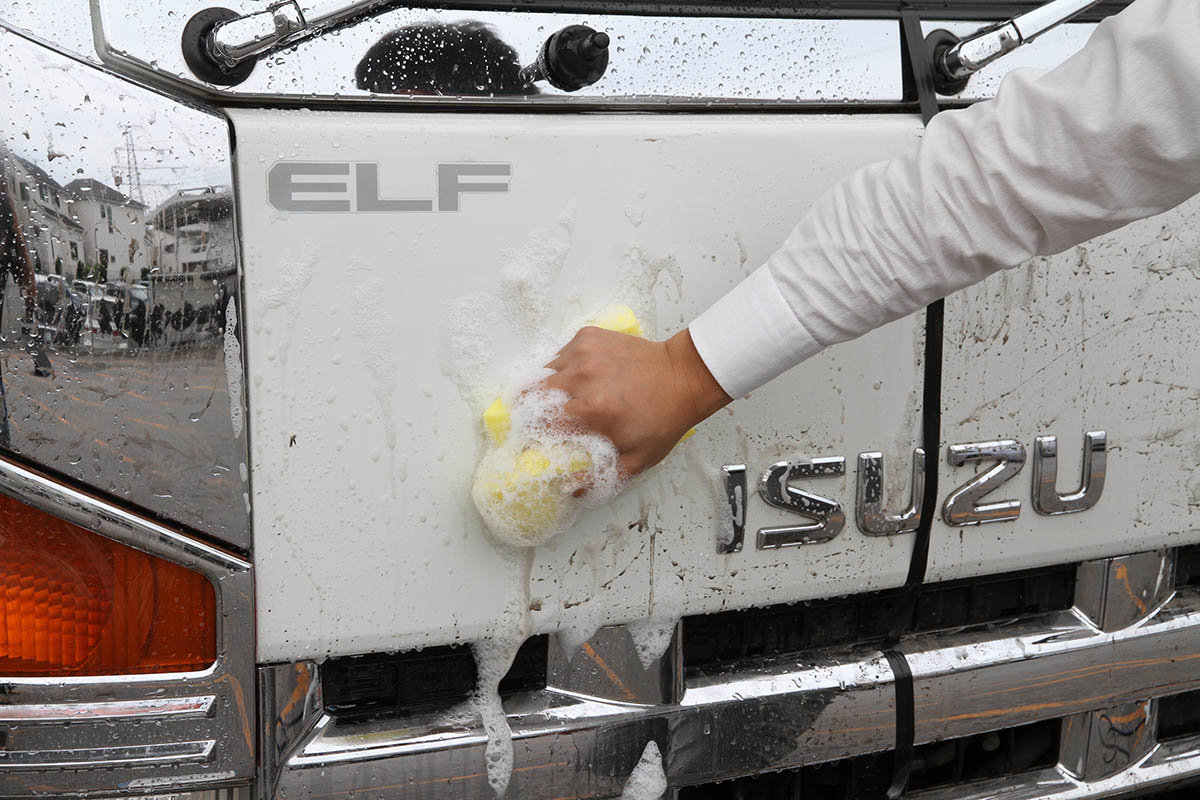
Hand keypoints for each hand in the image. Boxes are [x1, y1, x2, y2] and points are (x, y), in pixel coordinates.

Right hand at [544, 326, 731, 478]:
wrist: (682, 377)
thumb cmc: (662, 418)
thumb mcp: (635, 460)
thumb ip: (599, 478)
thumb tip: (569, 488)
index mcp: (590, 409)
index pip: (539, 423)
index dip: (533, 433)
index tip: (536, 439)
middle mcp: (582, 376)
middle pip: (534, 394)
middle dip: (535, 408)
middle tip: (547, 419)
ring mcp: (584, 352)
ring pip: (545, 371)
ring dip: (548, 386)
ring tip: (564, 398)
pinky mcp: (588, 336)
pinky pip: (561, 354)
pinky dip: (564, 366)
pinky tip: (580, 377)